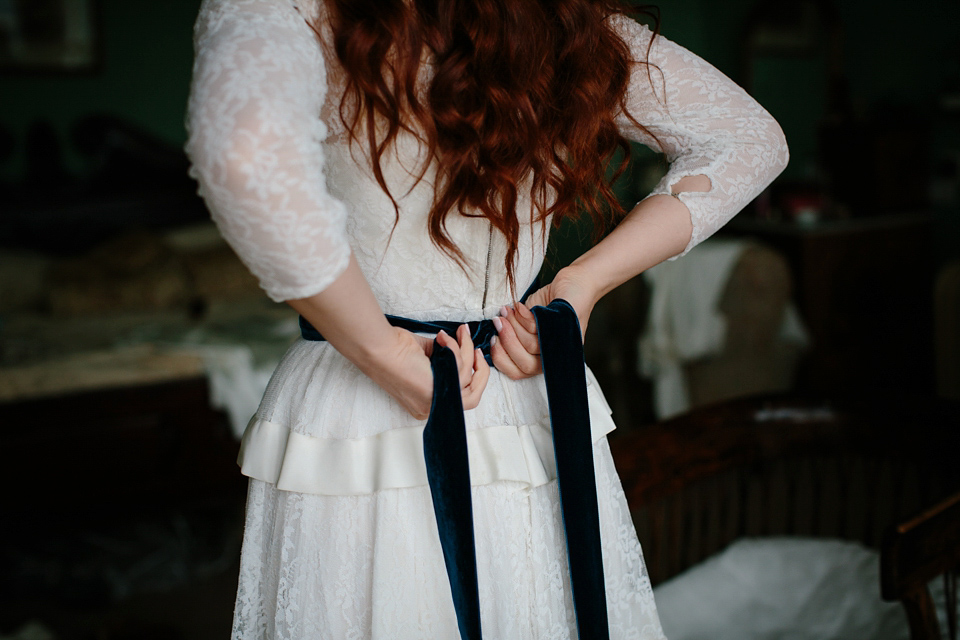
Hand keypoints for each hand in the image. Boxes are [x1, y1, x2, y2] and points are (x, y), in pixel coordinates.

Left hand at [371, 324, 489, 418]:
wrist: (378, 349)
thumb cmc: (393, 351)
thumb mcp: (427, 358)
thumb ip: (447, 360)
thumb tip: (464, 348)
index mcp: (426, 404)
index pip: (462, 397)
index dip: (473, 376)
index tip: (474, 355)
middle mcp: (431, 409)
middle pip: (473, 396)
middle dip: (480, 370)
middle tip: (475, 347)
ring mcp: (434, 403)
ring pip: (468, 378)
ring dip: (463, 350)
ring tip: (450, 335)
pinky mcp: (436, 391)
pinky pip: (460, 369)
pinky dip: (454, 348)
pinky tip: (441, 338)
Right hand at [489, 266, 597, 379]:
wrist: (573, 282)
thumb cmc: (549, 304)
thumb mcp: (526, 323)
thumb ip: (513, 335)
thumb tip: (492, 338)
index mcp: (543, 359)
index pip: (519, 372)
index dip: (500, 359)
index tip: (491, 340)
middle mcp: (555, 357)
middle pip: (525, 365)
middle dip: (506, 342)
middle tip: (498, 322)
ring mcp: (563, 345)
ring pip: (530, 345)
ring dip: (513, 325)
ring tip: (508, 310)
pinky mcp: (567, 330)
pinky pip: (538, 329)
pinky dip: (523, 315)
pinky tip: (520, 306)